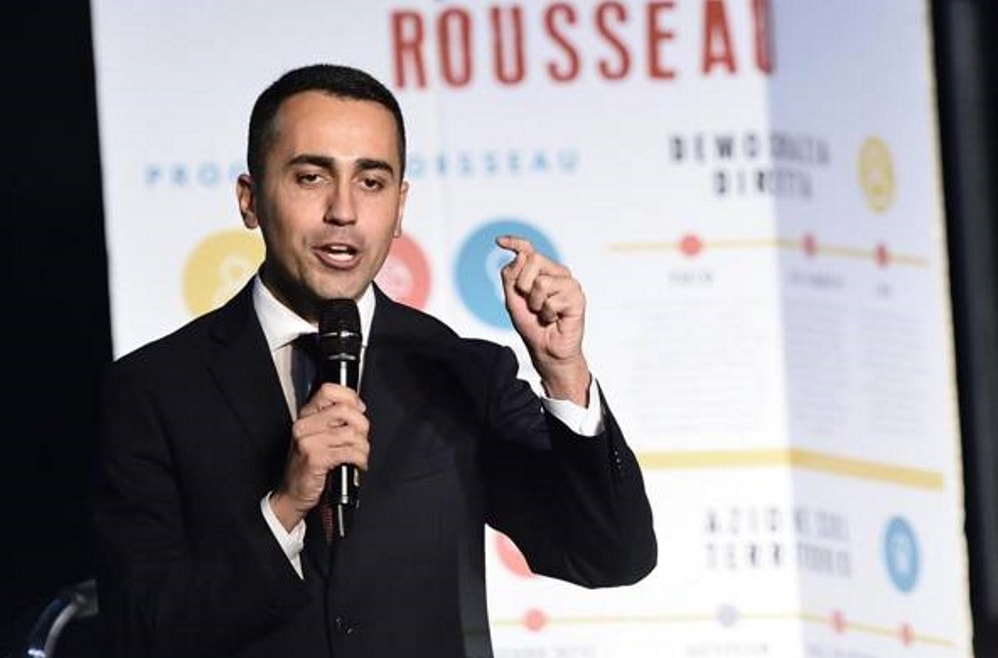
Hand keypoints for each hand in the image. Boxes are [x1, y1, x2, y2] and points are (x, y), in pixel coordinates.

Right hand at [270, 383, 368, 529]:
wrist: (292, 493)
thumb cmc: (307, 465)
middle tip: (361, 439)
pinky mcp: (315, 458)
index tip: (359, 409)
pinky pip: (349, 452)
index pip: (329, 390)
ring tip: (359, 454)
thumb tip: (358, 408)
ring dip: (362, 447)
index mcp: (306, 416)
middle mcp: (305, 425)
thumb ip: (334, 420)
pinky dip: (360, 459)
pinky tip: (357, 463)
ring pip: (351, 434)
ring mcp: (308, 441)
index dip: (350, 397)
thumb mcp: (317, 436)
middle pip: (345, 411)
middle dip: (362, 426)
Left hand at [496, 235, 590, 404]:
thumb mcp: (513, 301)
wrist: (546, 351)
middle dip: (523, 285)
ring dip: (536, 304)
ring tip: (543, 314)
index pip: (529, 250)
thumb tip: (521, 255)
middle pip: (533, 260)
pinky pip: (552, 300)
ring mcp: (569, 284)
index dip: (515, 242)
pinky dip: (547, 314)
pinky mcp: (577, 297)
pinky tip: (554, 319)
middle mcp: (557, 273)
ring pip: (542, 282)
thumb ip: (511, 277)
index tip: (499, 241)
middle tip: (531, 304)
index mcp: (542, 271)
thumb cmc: (532, 326)